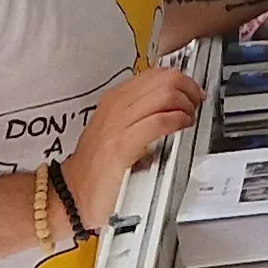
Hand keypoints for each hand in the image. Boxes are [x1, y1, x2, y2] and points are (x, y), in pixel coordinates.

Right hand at [65, 65, 203, 225]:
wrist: (72, 194)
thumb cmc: (96, 167)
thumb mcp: (117, 129)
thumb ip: (140, 113)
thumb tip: (173, 104)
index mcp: (115, 99)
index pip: (156, 74)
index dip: (182, 80)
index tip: (192, 93)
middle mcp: (116, 106)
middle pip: (165, 79)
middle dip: (188, 89)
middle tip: (195, 105)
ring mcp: (118, 124)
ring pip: (165, 94)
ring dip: (186, 104)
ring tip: (189, 118)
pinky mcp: (122, 145)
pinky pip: (159, 121)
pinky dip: (178, 120)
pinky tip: (182, 127)